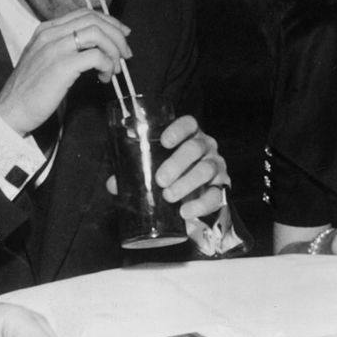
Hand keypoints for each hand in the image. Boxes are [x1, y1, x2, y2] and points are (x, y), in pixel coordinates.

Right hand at [0, 8, 130, 134]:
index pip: (85, 14)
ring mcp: (55, 48)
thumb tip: (99, 46)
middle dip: (117, 35)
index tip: (123, 35)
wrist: (11, 110)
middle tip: (126, 54)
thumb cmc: (31, 89)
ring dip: (114, 50)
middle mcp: (50, 34)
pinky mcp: (62, 66)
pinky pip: (97, 56)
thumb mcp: (45, 59)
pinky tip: (104, 77)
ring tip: (115, 69)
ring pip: (97, 34)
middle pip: (94, 20)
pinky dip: (108, 65)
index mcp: (46, 30)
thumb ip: (65, 47)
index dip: (109, 22)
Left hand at [105, 115, 229, 220]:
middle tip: (160, 179)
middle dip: (177, 162)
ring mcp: (216, 167)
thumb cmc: (174, 175)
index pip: (189, 124)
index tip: (164, 141)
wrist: (197, 198)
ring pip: (206, 169)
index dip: (178, 129)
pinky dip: (200, 205)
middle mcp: (206, 148)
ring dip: (187, 183)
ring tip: (169, 196)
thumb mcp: (157, 168)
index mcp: (189, 137)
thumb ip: (136, 172)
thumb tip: (113, 183)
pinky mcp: (222, 189)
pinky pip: (215, 195)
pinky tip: (185, 211)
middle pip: (196, 147)